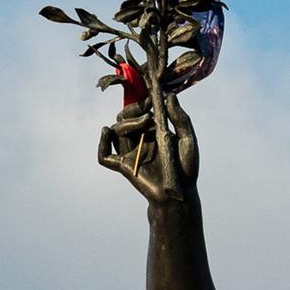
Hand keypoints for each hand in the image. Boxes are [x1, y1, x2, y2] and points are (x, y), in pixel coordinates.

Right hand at [97, 89, 197, 203]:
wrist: (180, 193)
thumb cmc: (186, 168)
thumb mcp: (187, 140)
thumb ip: (180, 119)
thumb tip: (169, 96)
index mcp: (151, 132)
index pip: (138, 111)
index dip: (141, 102)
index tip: (150, 98)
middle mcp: (138, 141)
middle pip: (123, 118)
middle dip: (132, 110)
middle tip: (147, 111)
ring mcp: (130, 153)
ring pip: (116, 131)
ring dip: (127, 122)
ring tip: (144, 122)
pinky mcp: (123, 166)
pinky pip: (104, 156)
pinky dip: (102, 143)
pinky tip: (106, 131)